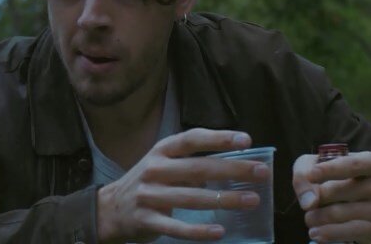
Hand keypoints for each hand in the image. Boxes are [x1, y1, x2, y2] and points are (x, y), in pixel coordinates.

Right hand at [97, 128, 269, 243]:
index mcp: (161, 151)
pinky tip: (220, 232)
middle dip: (233, 169)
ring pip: (192, 198)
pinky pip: (176, 227)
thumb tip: (233, 162)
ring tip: (252, 201)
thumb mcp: (162, 164)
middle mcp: (154, 170)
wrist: (108, 209)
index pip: (192, 139)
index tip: (245, 140)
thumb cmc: (146, 183)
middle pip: (198, 168)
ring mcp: (149, 195)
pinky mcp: (146, 220)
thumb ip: (190, 162)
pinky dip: (199, 231)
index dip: (219, 138)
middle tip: (262, 173)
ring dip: (225, 199)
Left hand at [292, 151, 370, 243]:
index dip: (333, 169)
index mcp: (370, 162)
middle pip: (352, 189)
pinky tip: (317, 233)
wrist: (330, 203)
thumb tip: (310, 202)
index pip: (357, 163)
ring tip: (309, 218)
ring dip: (323, 217)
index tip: (312, 175)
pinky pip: (356, 232)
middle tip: (308, 203)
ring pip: (350, 212)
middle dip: (324, 196)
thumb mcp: (308, 167)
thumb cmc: (322, 177)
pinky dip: (332, 233)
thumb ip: (303, 176)